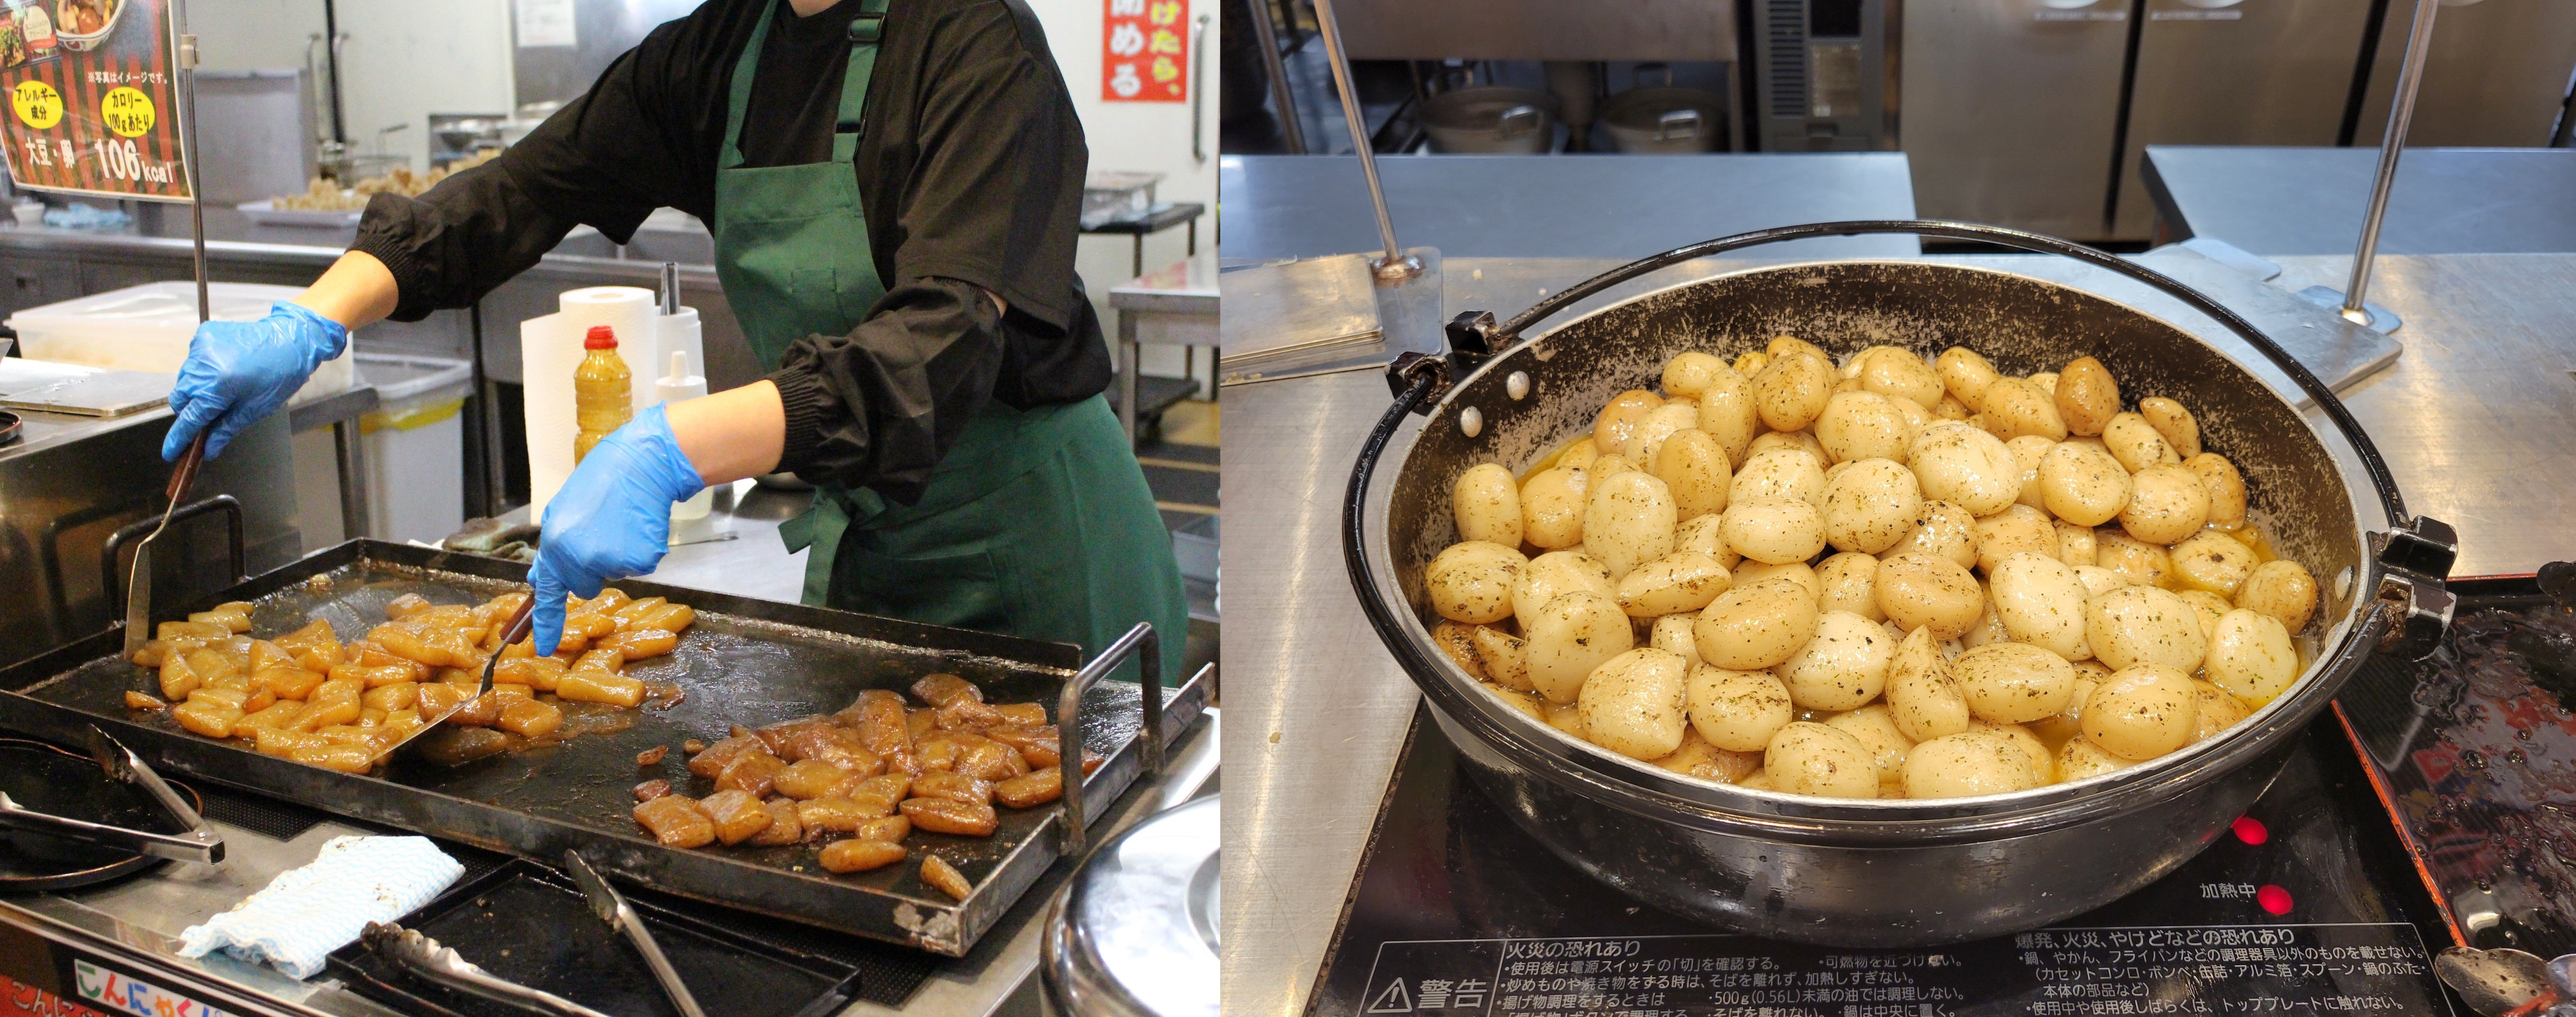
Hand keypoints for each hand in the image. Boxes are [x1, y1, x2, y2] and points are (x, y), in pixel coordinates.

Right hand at [163, 302, 349, 459]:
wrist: (290, 340)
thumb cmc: (279, 376)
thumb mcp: (255, 409)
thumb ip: (226, 429)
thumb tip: (209, 450)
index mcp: (216, 387)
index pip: (189, 418)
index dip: (178, 439)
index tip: (170, 452)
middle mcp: (202, 366)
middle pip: (179, 399)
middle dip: (189, 411)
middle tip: (209, 415)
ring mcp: (200, 348)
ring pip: (184, 380)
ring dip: (196, 389)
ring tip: (223, 387)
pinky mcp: (203, 335)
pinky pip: (193, 361)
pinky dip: (202, 370)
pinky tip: (223, 369)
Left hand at [528, 404, 707, 654]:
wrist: (642, 464)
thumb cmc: (603, 480)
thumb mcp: (564, 509)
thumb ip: (554, 546)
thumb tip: (539, 579)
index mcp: (557, 543)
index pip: (548, 592)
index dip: (546, 623)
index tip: (544, 647)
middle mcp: (580, 557)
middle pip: (585, 586)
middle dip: (592, 569)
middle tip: (604, 533)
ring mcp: (611, 561)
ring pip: (614, 574)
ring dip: (618, 554)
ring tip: (621, 521)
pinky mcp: (640, 561)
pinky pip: (638, 566)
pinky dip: (640, 550)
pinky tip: (638, 525)